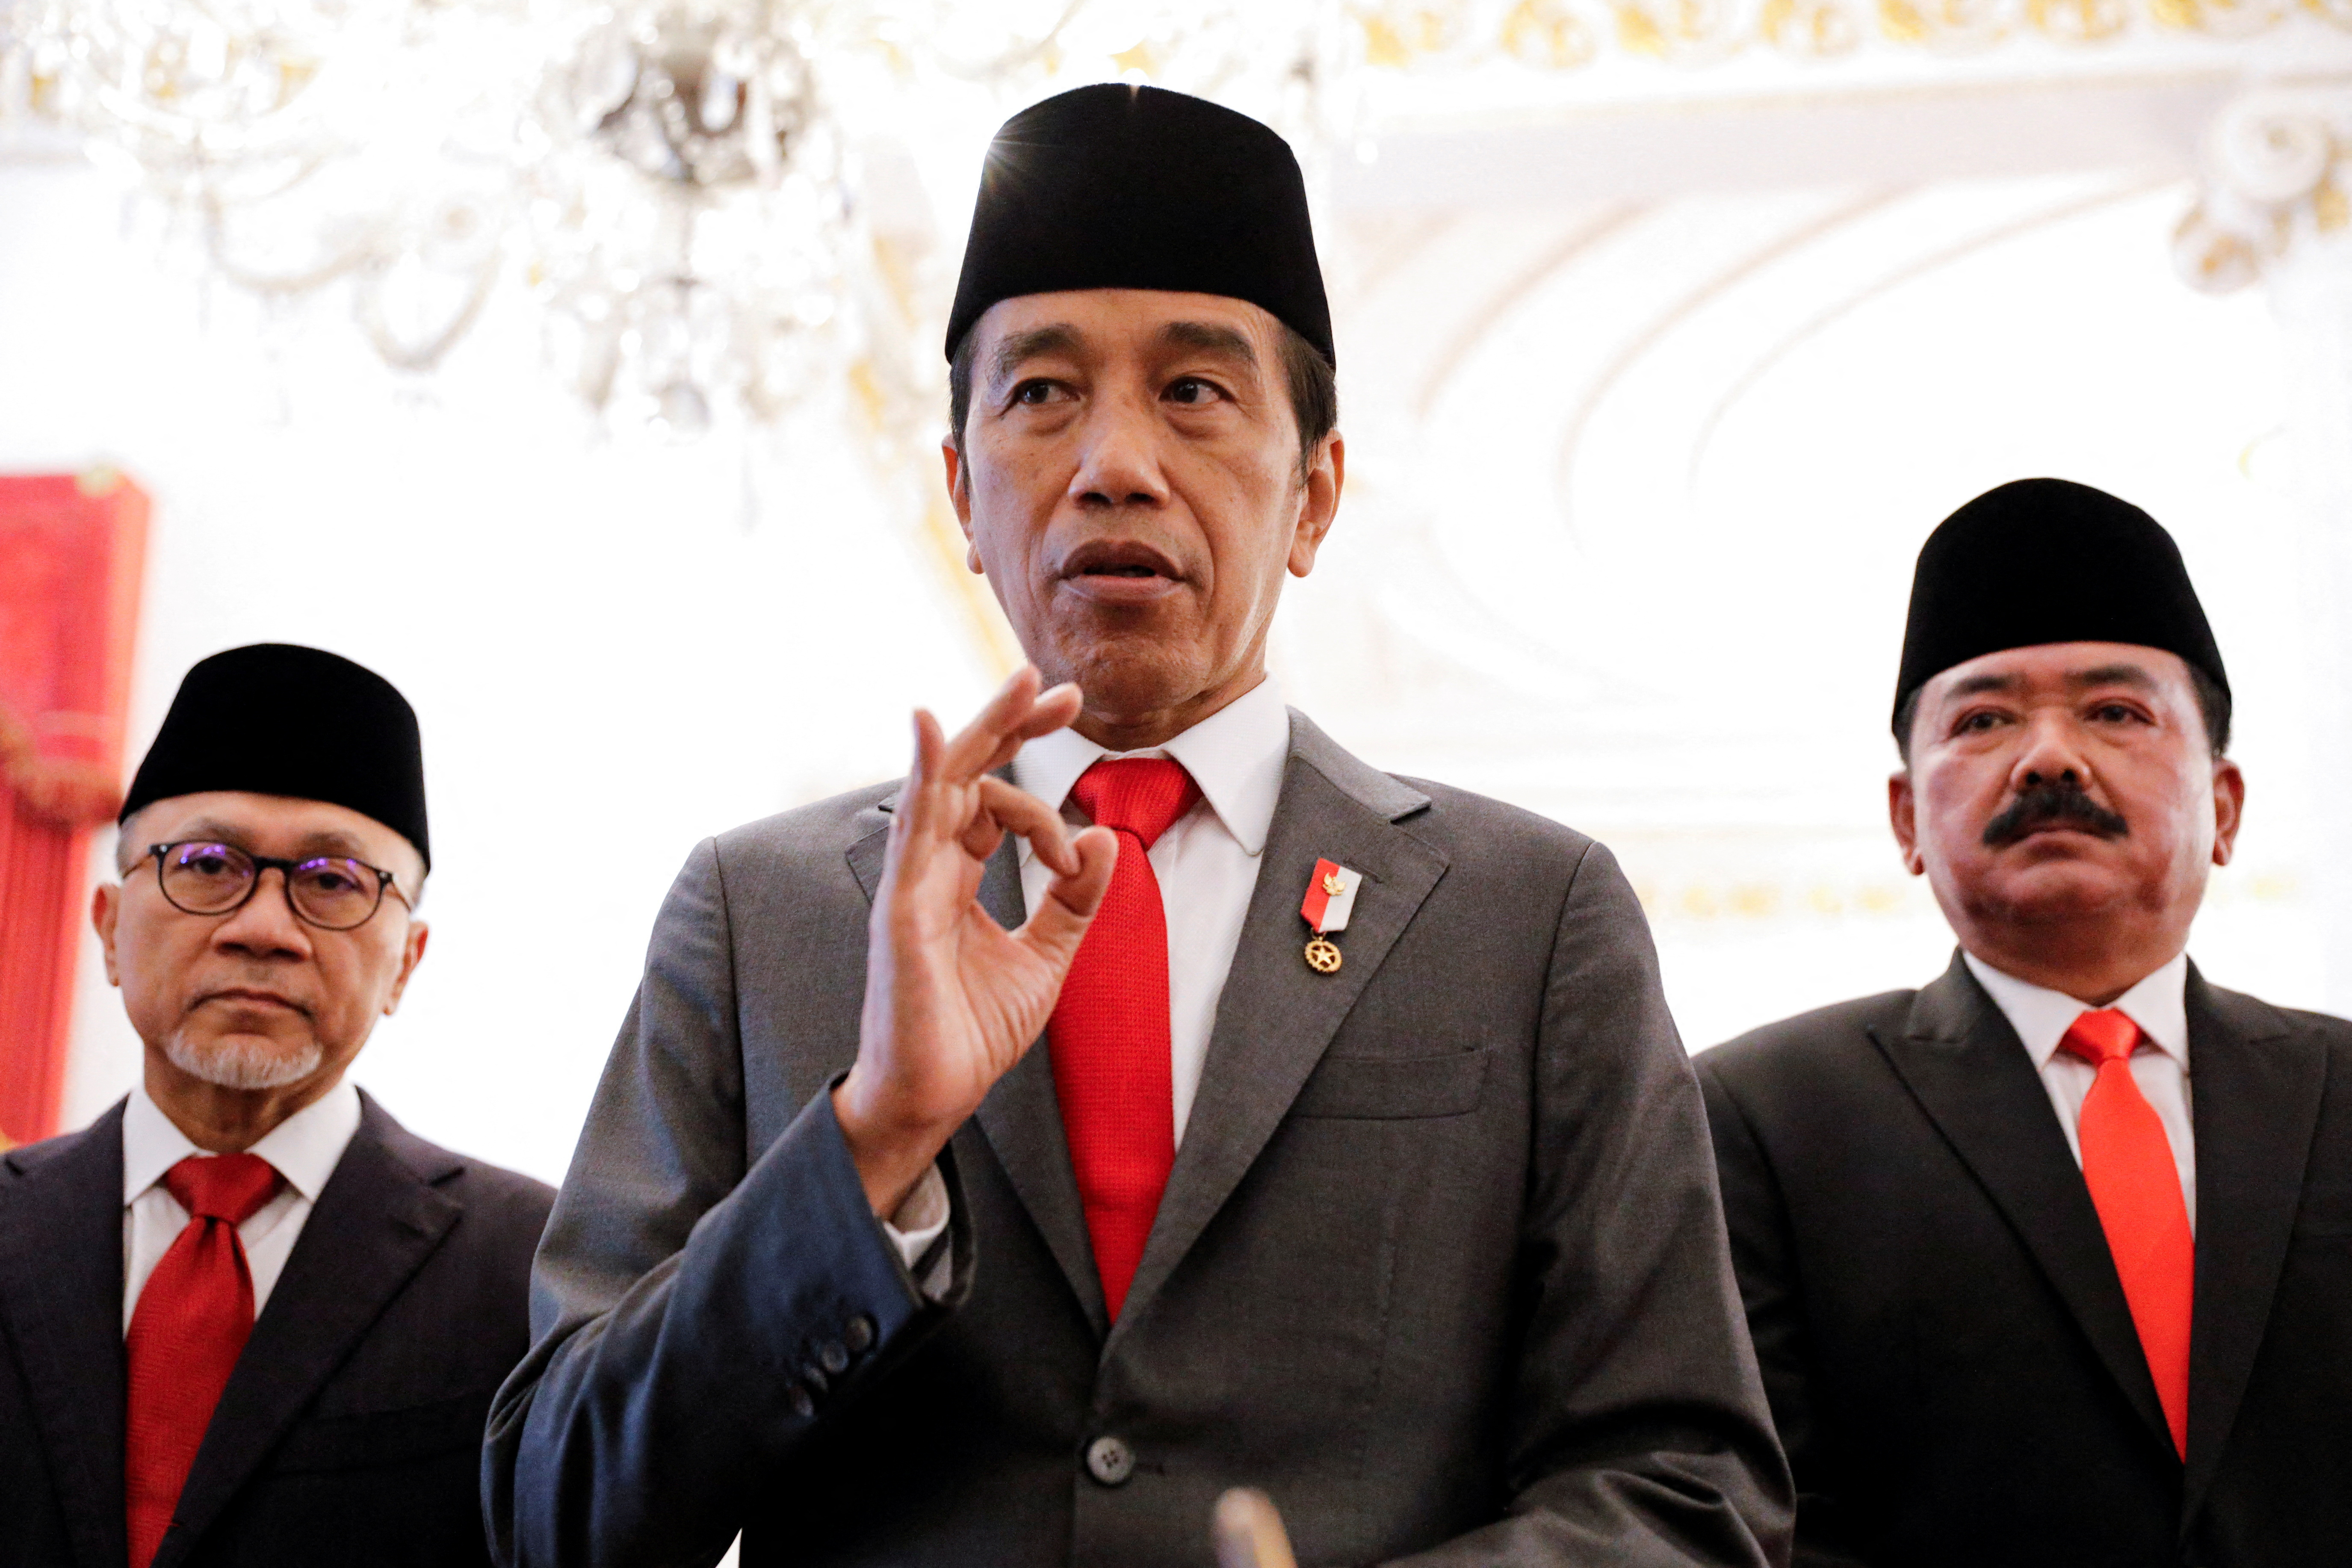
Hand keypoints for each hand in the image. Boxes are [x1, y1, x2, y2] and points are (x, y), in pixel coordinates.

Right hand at [834, 668, 1117, 1217]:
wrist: (934, 1097)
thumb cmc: (971, 1032)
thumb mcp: (1046, 958)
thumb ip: (1075, 901)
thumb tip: (1107, 837)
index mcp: (955, 875)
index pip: (991, 797)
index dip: (1036, 780)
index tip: (1077, 822)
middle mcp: (927, 867)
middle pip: (963, 772)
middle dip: (1010, 724)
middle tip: (1057, 687)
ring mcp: (909, 883)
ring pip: (940, 783)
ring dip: (983, 729)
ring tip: (1022, 683)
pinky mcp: (902, 908)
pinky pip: (911, 828)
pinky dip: (920, 772)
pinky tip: (931, 728)